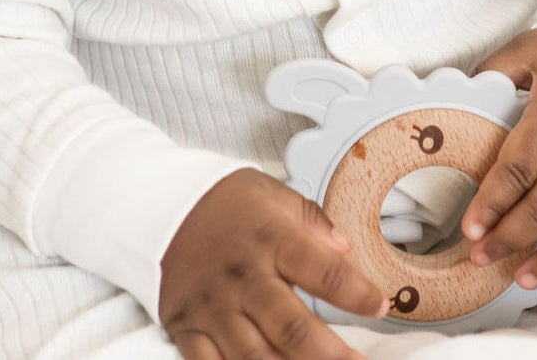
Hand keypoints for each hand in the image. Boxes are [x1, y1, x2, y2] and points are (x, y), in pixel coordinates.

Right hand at [159, 167, 391, 359]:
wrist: (155, 205)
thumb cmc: (222, 202)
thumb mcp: (272, 194)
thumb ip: (312, 222)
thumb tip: (345, 248)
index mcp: (270, 239)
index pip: (322, 271)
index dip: (356, 293)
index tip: (381, 306)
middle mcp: (242, 277)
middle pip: (291, 329)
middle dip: (332, 356)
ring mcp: (213, 308)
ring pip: (255, 358)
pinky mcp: (187, 328)